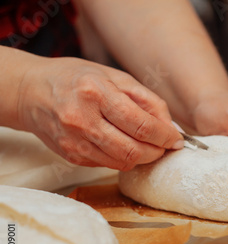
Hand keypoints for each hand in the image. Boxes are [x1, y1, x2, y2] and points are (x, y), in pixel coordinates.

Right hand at [16, 57, 182, 169]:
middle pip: (133, 150)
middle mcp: (82, 119)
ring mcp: (74, 142)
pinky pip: (108, 165)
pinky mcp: (71, 156)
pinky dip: (123, 158)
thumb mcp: (115, 76)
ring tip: (148, 146)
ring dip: (142, 158)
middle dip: (157, 151)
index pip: (140, 125)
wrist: (32, 92)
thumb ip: (147, 100)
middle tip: (165, 145)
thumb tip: (170, 128)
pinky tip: (124, 145)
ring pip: (122, 162)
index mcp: (95, 92)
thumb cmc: (78, 79)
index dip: (164, 136)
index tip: (176, 139)